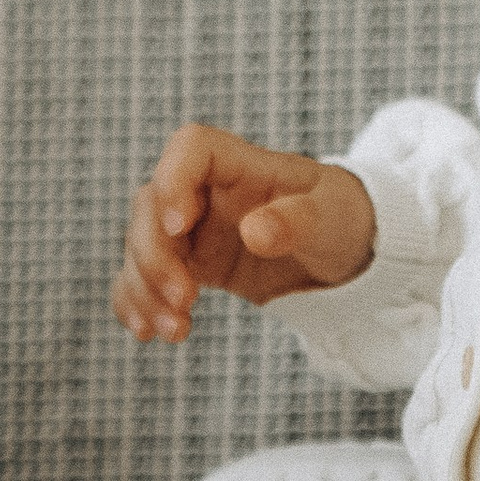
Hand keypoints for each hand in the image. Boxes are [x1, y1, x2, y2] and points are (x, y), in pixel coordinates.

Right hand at [114, 121, 374, 341]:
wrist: (341, 252)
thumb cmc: (339, 217)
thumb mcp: (331, 217)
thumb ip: (296, 221)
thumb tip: (254, 232)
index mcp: (239, 164)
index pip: (189, 148)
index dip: (173, 181)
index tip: (180, 226)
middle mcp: (204, 191)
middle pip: (151, 205)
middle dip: (155, 255)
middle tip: (185, 299)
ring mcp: (191, 228)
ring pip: (140, 245)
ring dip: (145, 288)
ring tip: (175, 330)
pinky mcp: (187, 262)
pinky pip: (143, 277)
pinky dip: (138, 303)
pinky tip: (149, 332)